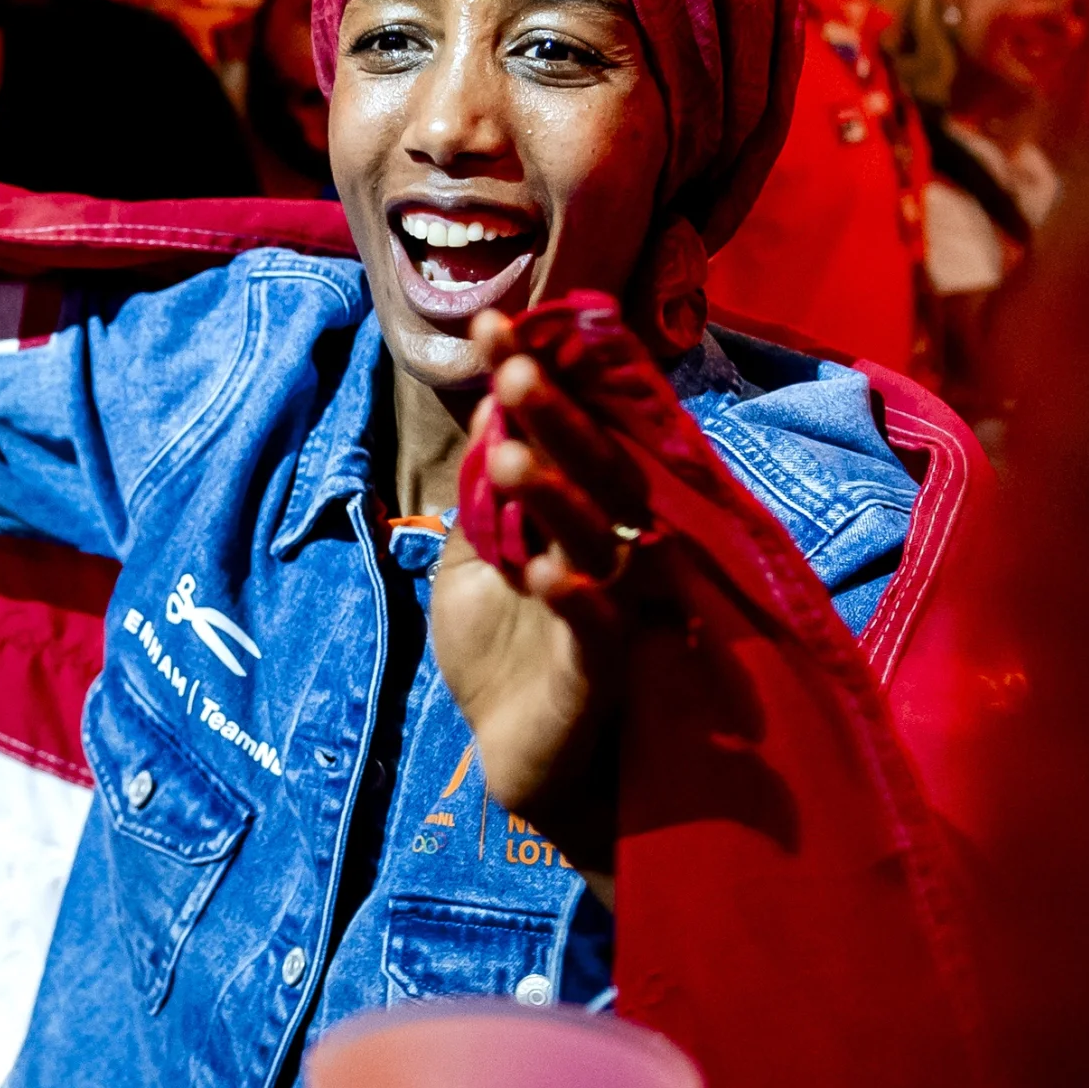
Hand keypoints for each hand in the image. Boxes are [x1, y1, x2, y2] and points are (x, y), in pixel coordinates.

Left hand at [431, 315, 664, 830]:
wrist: (520, 762)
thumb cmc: (504, 657)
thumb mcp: (472, 566)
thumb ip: (480, 501)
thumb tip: (486, 415)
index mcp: (581, 516)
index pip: (567, 435)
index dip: (538, 380)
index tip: (493, 325)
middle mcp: (610, 551)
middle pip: (595, 472)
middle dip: (556, 420)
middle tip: (515, 370)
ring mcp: (616, 609)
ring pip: (599, 541)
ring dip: (559, 499)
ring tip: (510, 459)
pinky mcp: (605, 674)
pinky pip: (600, 630)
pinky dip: (577, 600)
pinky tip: (545, 574)